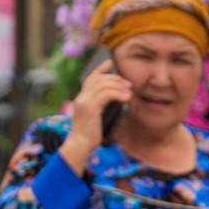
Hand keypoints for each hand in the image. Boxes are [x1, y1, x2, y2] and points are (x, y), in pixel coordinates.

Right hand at [60, 58, 130, 174]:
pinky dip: (118, 94)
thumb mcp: (93, 118)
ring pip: (104, 85)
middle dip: (115, 79)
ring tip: (129, 93)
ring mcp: (85, 102)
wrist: (79, 145)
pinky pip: (107, 95)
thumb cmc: (88, 135)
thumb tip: (114, 99)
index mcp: (81, 99)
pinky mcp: (91, 108)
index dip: (100, 69)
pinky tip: (126, 98)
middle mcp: (81, 98)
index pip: (90, 78)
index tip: (109, 63)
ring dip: (119, 87)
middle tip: (128, 84)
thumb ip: (99, 107)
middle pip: (99, 79)